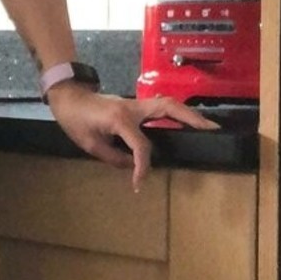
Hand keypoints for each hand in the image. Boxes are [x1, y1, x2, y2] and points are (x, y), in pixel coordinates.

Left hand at [45, 84, 219, 191]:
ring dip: (188, 113)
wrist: (68, 96)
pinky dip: (177, 113)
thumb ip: (114, 157)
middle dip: (191, 119)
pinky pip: (160, 107)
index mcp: (120, 119)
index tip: (138, 183)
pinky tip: (187, 122)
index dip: (142, 166)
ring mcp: (135, 103)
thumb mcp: (90, 144)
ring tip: (207, 126)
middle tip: (212, 130)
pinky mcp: (135, 104)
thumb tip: (133, 166)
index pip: (140, 145)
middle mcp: (133, 107)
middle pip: (168, 107)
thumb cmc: (75, 120)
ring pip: (168, 103)